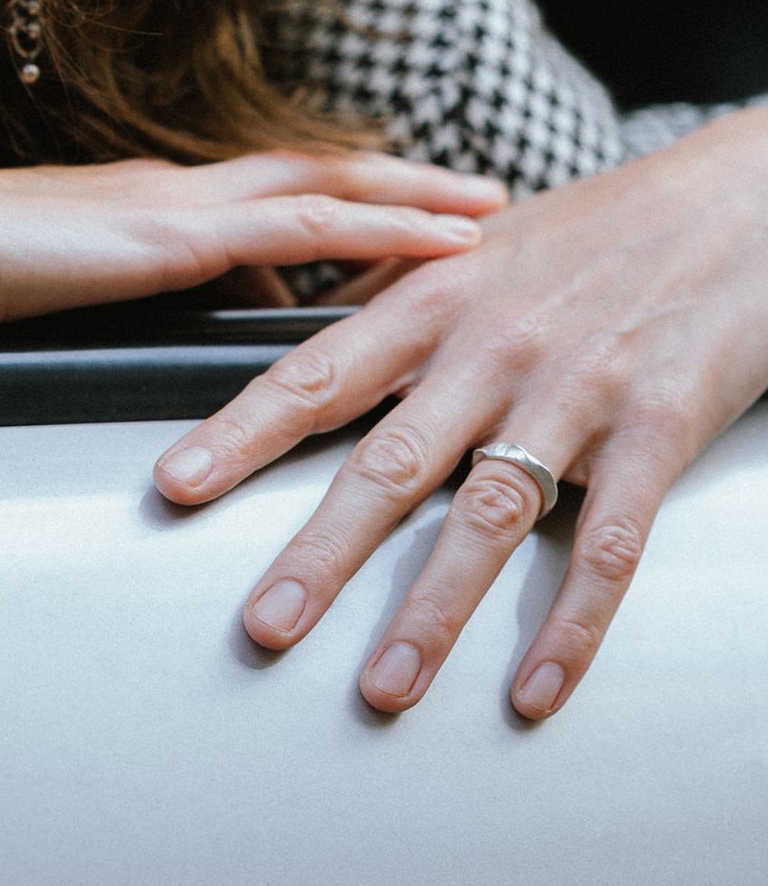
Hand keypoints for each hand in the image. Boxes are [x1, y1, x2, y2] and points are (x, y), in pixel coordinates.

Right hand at [0, 147, 504, 324]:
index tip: (402, 220)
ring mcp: (174, 203)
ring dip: (415, 198)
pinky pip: (309, 227)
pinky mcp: (169, 235)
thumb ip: (106, 301)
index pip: (262, 197)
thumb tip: (162, 328)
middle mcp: (173, 188)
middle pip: (314, 173)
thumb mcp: (41, 289)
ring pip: (328, 187)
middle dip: (400, 185)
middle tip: (482, 200)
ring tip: (489, 213)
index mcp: (142, 202)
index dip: (338, 202)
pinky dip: (389, 227)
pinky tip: (447, 243)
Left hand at [153, 105, 767, 717]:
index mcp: (434, 298)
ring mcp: (575, 390)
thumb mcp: (478, 242)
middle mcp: (492, 345)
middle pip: (389, 461)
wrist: (738, 196)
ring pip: (490, 516)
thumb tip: (303, 324)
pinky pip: (609, 543)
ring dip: (433, 611)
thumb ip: (391, 290)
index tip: (174, 486)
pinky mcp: (658, 426)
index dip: (240, 431)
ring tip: (383, 688)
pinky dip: (572, 624)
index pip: (316, 370)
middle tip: (262, 627)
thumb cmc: (601, 224)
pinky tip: (534, 689)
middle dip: (319, 552)